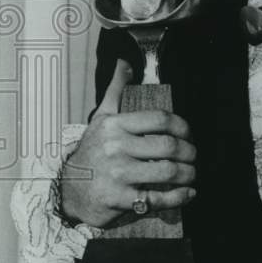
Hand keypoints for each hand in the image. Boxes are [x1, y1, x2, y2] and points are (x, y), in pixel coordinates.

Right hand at [60, 59, 196, 226]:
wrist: (68, 190)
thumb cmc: (91, 153)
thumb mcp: (101, 118)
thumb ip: (115, 90)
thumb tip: (125, 64)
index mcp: (115, 126)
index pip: (160, 119)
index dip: (183, 126)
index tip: (188, 134)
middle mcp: (116, 148)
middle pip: (168, 146)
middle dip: (189, 152)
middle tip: (193, 156)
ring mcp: (118, 174)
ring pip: (167, 171)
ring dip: (188, 173)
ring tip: (192, 173)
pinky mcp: (120, 199)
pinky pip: (158, 198)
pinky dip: (179, 196)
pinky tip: (188, 192)